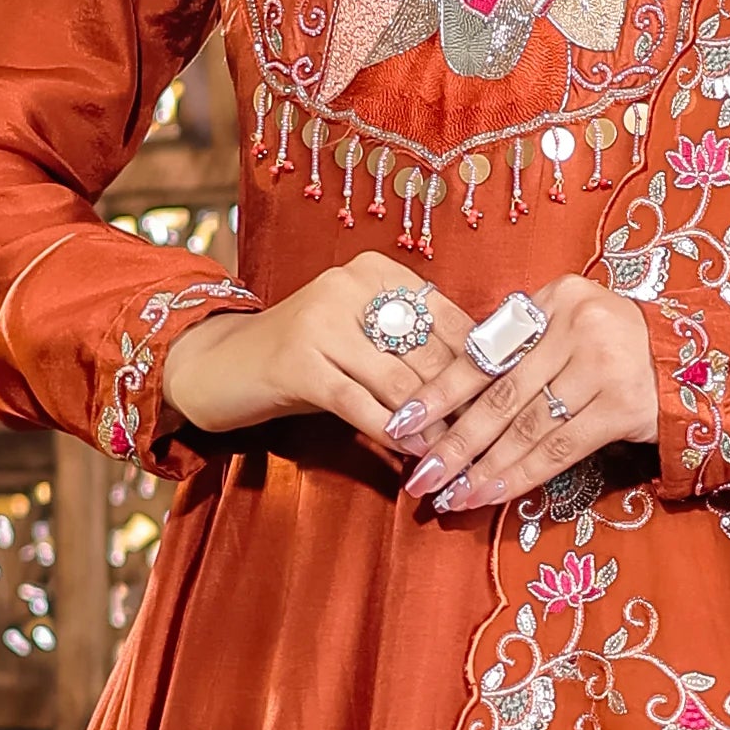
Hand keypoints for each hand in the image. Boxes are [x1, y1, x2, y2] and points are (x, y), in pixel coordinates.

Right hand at [163, 259, 476, 456]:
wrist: (218, 365)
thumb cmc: (304, 358)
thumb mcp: (362, 339)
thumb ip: (414, 348)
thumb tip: (486, 384)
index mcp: (376, 272)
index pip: (449, 318)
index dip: (483, 366)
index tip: (511, 404)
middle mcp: (349, 285)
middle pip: (429, 352)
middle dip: (463, 403)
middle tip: (491, 442)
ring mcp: (321, 321)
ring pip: (400, 381)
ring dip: (434, 426)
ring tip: (460, 457)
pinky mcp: (298, 362)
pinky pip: (360, 404)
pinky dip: (393, 433)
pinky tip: (414, 456)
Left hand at [397, 278, 658, 519]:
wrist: (698, 363)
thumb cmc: (621, 349)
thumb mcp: (572, 327)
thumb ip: (523, 349)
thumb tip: (451, 400)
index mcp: (554, 298)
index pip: (485, 352)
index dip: (438, 392)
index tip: (400, 423)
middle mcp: (577, 323)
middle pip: (500, 394)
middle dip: (454, 441)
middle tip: (420, 476)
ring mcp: (603, 363)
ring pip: (526, 426)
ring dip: (484, 468)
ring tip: (451, 495)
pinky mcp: (623, 403)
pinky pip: (559, 447)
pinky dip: (521, 475)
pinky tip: (492, 494)